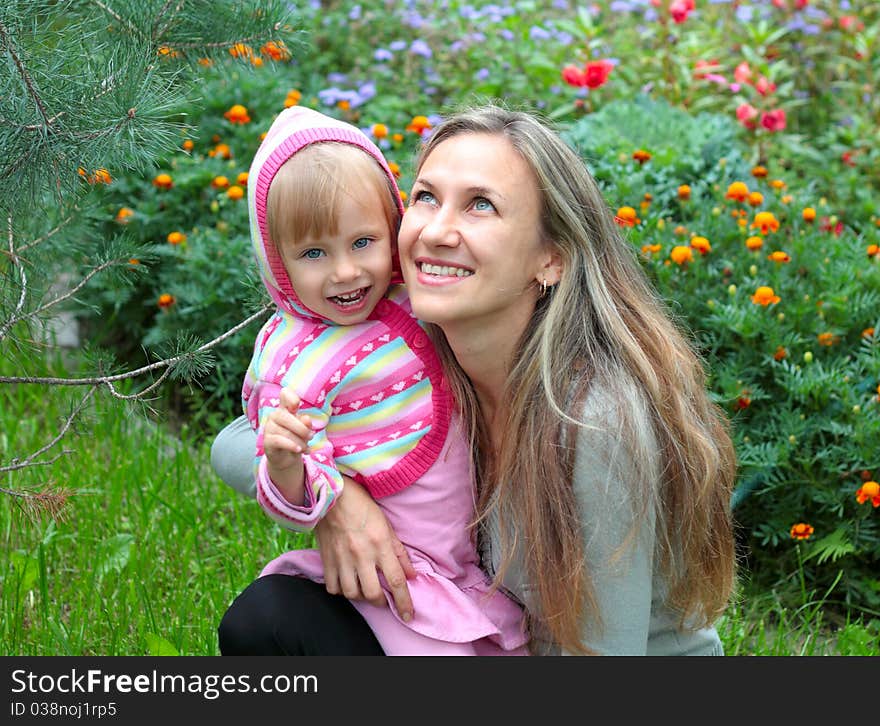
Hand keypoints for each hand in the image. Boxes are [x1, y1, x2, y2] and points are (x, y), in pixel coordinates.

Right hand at [263, 387, 312, 471]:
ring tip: (305, 448)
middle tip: (311, 436)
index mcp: (285, 409)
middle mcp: (275, 416)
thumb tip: (306, 419)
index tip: (296, 407)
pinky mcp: (266, 441)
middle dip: (302, 428)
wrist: (286, 459)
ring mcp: (269, 428)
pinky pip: (279, 441)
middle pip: (286, 416)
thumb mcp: (305, 431)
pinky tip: (299, 450)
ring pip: (285, 432)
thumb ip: (306, 424)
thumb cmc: (296, 440)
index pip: (285, 394)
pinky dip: (292, 446)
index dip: (291, 397)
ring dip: (300, 442)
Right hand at [315, 477, 415, 620]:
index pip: (396, 581)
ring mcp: (342, 558)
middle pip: (373, 593)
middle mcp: (361, 555)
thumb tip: (411, 575)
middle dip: (381, 603)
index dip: (404, 602)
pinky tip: (347, 584)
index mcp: (380, 545)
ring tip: (366, 592)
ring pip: (352, 593)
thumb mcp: (387, 526)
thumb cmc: (362, 506)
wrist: (331, 495)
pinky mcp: (326, 559)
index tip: (408, 615)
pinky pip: (332, 586)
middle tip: (384, 600)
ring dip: (361, 597)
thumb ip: (399, 552)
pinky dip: (341, 591)